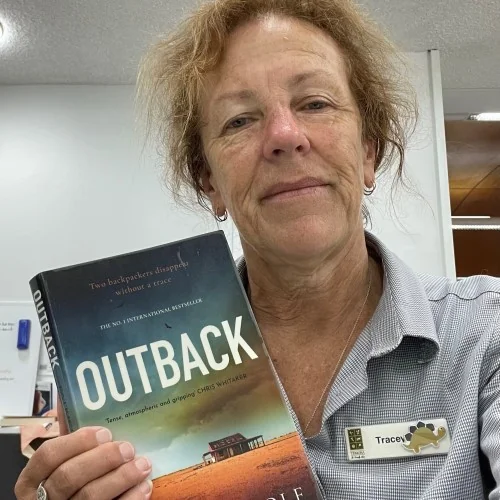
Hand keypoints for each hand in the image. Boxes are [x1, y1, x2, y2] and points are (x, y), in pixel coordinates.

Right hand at [15, 399, 151, 498]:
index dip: (76, 442)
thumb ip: (68, 433)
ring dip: (121, 478)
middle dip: (102, 459)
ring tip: (143, 464)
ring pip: (89, 498)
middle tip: (127, 448)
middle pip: (68, 477)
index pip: (47, 456)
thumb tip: (67, 395)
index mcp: (33, 480)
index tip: (103, 432)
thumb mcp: (64, 457)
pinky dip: (131, 498)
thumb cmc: (72, 480)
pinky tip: (145, 485)